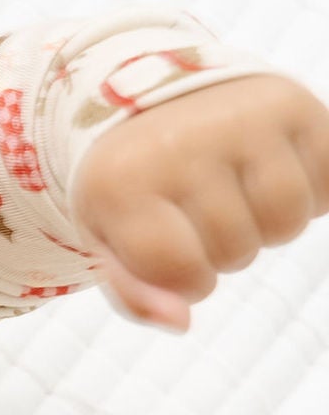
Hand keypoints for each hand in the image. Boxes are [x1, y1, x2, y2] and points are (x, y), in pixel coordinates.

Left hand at [73, 72, 328, 328]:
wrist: (151, 91)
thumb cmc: (131, 180)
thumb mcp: (108, 237)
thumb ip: (135, 292)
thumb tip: (181, 323)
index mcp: (121, 180)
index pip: (185, 275)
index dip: (186, 278)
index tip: (169, 245)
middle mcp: (180, 141)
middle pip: (238, 250)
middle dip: (224, 247)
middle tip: (201, 207)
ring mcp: (239, 117)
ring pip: (288, 221)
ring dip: (269, 224)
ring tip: (239, 191)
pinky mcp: (290, 102)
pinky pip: (328, 184)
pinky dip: (311, 191)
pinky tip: (275, 170)